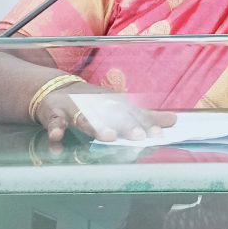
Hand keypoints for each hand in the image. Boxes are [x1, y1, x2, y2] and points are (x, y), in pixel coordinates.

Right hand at [35, 89, 175, 143]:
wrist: (54, 89)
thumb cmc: (93, 103)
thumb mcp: (119, 107)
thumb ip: (144, 116)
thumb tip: (174, 120)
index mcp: (112, 103)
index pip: (131, 113)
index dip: (145, 122)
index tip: (158, 134)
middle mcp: (95, 104)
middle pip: (111, 114)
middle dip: (125, 125)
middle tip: (138, 136)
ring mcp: (73, 108)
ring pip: (83, 117)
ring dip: (94, 126)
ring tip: (106, 136)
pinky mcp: (53, 115)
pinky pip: (54, 124)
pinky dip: (55, 131)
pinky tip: (57, 140)